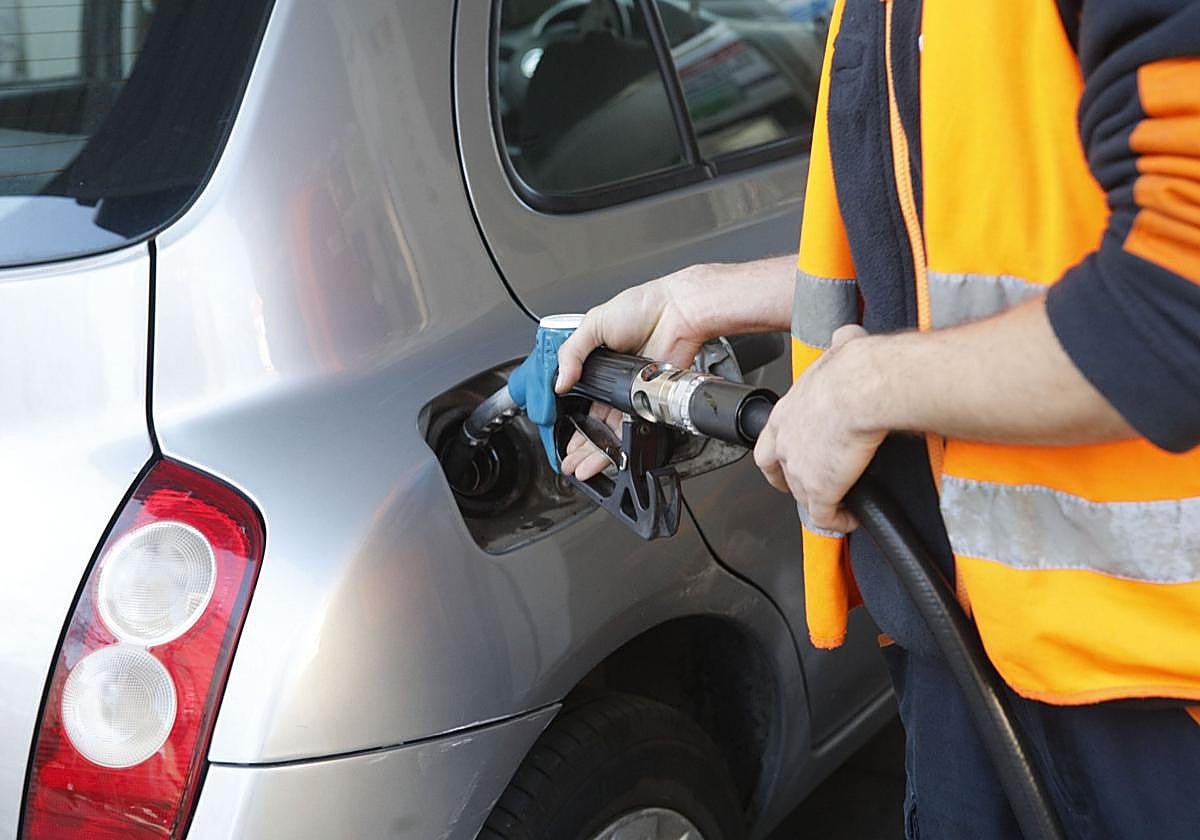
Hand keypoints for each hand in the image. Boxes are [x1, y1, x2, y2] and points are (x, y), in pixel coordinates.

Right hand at [556, 265, 721, 478]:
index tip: (553, 430)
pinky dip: (617, 444)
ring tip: (580, 466)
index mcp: (595, 361)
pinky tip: (606, 456)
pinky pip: (629, 427)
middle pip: (591, 418)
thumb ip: (571, 354)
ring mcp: (629, 392)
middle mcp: (612, 380)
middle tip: (566, 459)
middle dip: (577, 442)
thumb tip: (559, 383)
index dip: (563, 413)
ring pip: (608, 429)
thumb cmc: (641, 308)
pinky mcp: (646, 400)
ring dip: (594, 450)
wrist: (674, 314)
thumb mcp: (592, 324)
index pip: (573, 394)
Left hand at [753, 325, 885, 532]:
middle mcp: (787, 441)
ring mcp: (800, 469)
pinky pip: (824, 516)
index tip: (783, 463)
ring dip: (818, 503)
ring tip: (836, 505)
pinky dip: (837, 521)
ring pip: (803, 496)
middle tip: (806, 490)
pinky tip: (849, 519)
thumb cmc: (854, 369)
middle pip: (779, 472)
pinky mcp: (820, 490)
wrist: (863, 388)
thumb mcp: (840, 348)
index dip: (776, 457)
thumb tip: (848, 336)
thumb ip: (839, 345)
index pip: (767, 443)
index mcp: (787, 411)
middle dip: (789, 484)